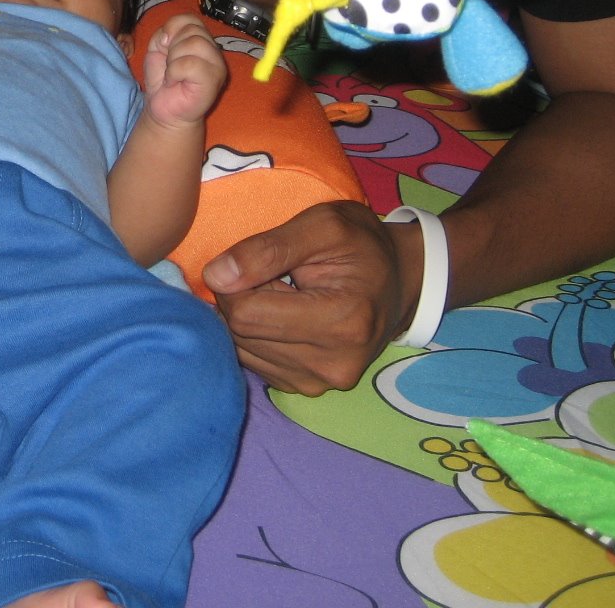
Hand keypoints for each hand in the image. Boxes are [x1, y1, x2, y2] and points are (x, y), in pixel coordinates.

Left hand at [142, 13, 226, 128]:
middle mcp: (214, 50)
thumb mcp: (157, 49)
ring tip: (173, 74)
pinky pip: (191, 63)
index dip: (172, 27)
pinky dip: (175, 72)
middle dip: (172, 47)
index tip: (164, 45)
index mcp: (202, 41)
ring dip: (173, 60)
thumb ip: (164, 33)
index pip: (191, 18)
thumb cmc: (164, 81)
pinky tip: (174, 82)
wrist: (164, 110)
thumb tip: (169, 34)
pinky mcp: (214, 80)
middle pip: (193, 30)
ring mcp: (217, 65)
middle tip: (170, 66)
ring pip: (194, 44)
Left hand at [203, 200, 418, 394]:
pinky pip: (253, 361)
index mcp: (343, 321)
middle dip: (241, 298)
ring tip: (281, 294)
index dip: (235, 281)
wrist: (400, 280)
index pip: (246, 313)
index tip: (259, 260)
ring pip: (241, 349)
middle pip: (241, 333)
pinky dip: (255, 335)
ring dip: (247, 317)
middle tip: (272, 274)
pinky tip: (281, 315)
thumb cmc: (362, 244)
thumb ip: (266, 248)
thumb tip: (214, 276)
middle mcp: (332, 364)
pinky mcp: (306, 389)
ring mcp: (319, 382)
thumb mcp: (322, 225)